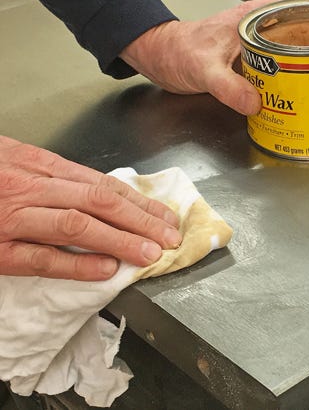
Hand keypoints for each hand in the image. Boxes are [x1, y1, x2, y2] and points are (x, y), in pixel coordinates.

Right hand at [0, 136, 181, 280]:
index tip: (166, 216)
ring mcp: (13, 217)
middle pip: (100, 202)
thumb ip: (56, 175)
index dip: (140, 202)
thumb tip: (101, 192)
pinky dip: (77, 264)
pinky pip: (41, 257)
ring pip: (78, 226)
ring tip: (151, 254)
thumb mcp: (17, 161)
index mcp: (40, 164)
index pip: (103, 184)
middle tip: (171, 237)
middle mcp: (32, 186)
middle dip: (142, 221)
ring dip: (121, 240)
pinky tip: (106, 270)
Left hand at [120, 0, 308, 114]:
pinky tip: (302, 92)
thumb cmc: (179, 50)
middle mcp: (263, 28)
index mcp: (256, 16)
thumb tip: (255, 102)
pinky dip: (297, 75)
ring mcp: (260, 44)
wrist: (163, 58)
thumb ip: (228, 86)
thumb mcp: (203, 68)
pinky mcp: (255, 62)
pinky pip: (284, 65)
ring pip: (298, 45)